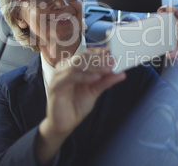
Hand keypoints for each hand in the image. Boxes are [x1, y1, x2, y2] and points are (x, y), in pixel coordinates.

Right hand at [37, 48, 125, 162]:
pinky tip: (96, 78)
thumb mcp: (95, 90)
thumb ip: (106, 81)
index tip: (114, 55)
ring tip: (107, 69)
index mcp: (74, 66)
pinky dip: (84, 76)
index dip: (101, 53)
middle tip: (113, 61)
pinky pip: (70, 76)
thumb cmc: (77, 105)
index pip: (88, 54)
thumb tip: (121, 73)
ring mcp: (59, 75)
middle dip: (100, 58)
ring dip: (94, 66)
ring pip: (77, 64)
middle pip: (83, 56)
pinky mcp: (55, 85)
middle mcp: (65, 67)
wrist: (65, 123)